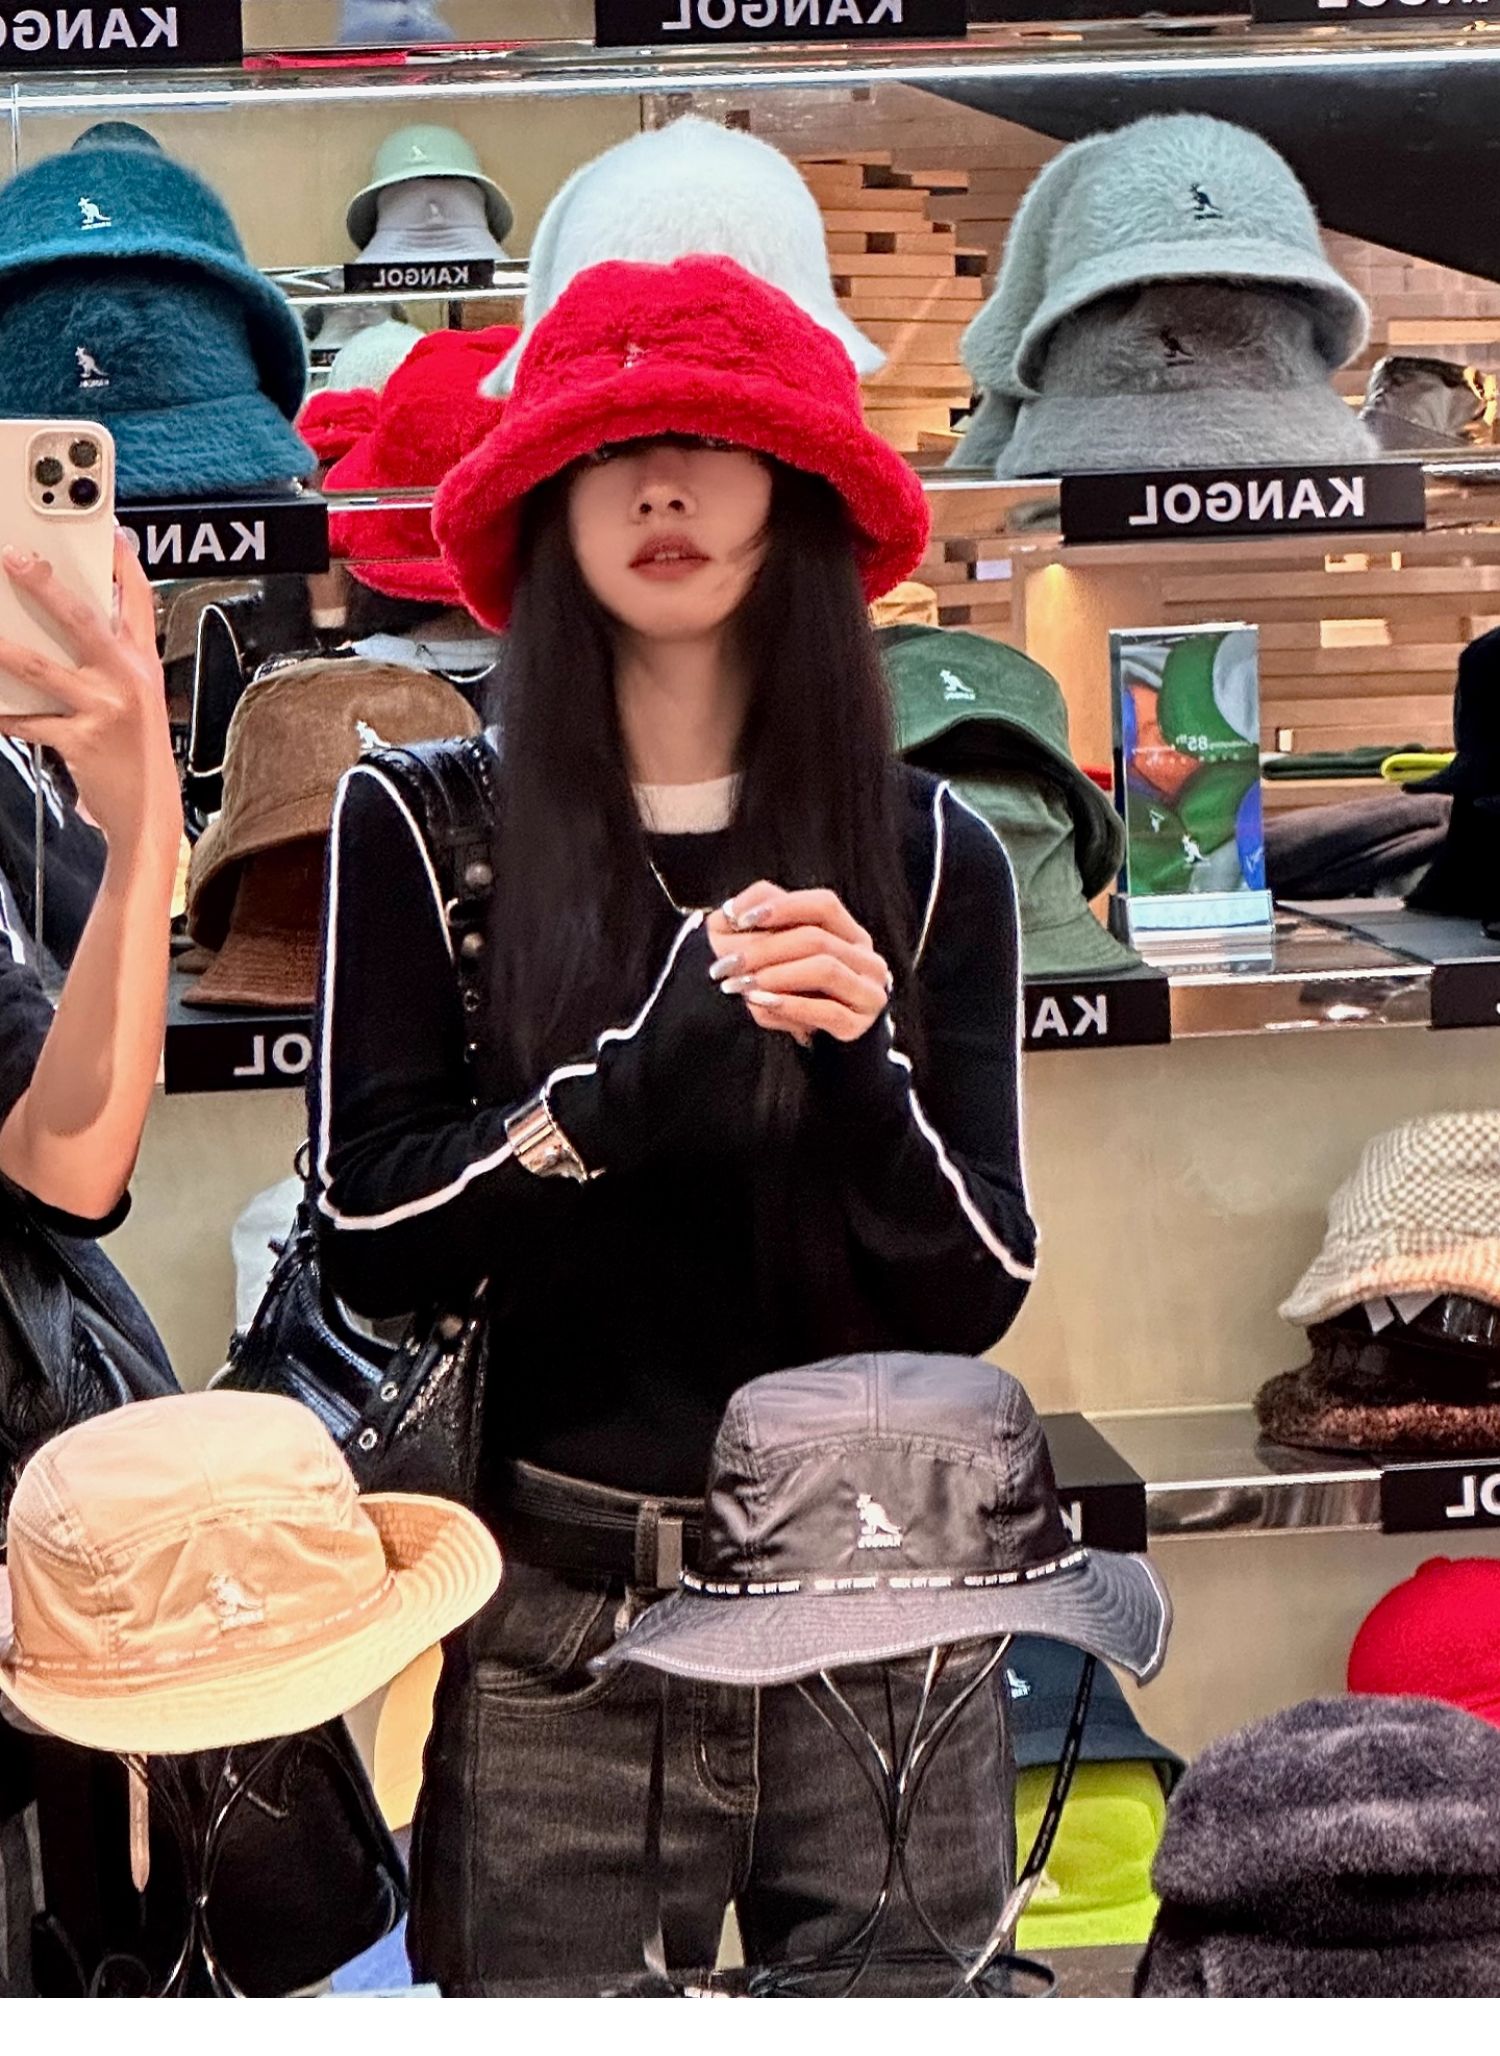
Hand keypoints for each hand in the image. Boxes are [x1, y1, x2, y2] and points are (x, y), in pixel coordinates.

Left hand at [0, 533, 179, 854]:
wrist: (149, 811)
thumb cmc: (137, 753)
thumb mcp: (134, 697)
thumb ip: (108, 657)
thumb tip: (60, 623)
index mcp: (143, 661)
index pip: (137, 597)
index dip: (121, 558)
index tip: (104, 527)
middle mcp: (128, 678)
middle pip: (84, 619)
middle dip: (46, 585)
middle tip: (14, 558)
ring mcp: (104, 708)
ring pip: (44, 667)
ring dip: (5, 647)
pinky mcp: (80, 739)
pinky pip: (30, 720)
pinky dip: (5, 713)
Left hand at [706, 881, 892, 1045]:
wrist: (826, 1051)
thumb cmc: (796, 992)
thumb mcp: (780, 955)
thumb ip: (764, 922)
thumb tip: (735, 911)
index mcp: (852, 935)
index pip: (823, 905)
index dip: (783, 907)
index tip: (739, 920)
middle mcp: (868, 960)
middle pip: (817, 939)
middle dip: (763, 949)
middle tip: (724, 964)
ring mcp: (869, 993)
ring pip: (825, 969)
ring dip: (775, 975)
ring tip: (740, 984)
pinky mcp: (858, 1026)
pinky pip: (827, 1011)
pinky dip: (790, 1004)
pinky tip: (759, 1002)